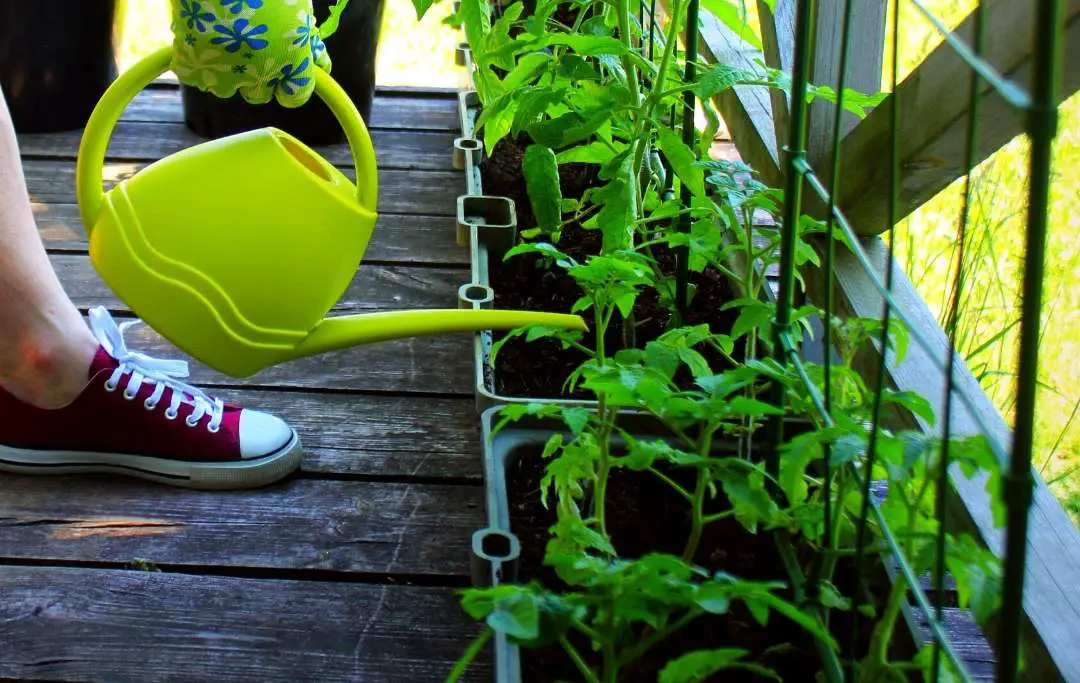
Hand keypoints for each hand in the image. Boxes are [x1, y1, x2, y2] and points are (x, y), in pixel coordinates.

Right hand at [168, 0, 347, 107]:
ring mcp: (224, 73)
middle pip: (260, 94)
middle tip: (251, 44)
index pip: (296, 96)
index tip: (288, 70)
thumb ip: (309, 41)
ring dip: (227, 70)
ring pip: (227, 87)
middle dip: (258, 75)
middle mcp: (261, 76)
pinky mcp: (192, 64)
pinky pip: (195, 75)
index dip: (292, 83)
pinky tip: (200, 37)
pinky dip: (196, 61)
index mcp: (292, 63)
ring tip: (224, 36)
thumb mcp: (300, 9)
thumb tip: (321, 62)